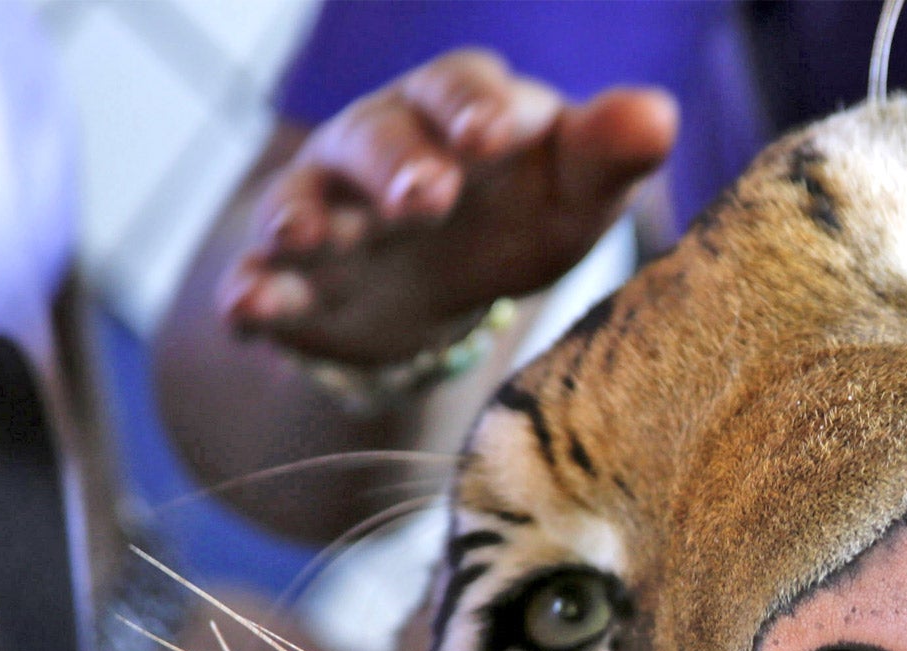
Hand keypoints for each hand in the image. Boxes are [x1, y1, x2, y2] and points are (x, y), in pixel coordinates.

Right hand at [222, 51, 677, 364]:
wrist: (440, 283)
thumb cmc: (520, 215)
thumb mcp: (572, 192)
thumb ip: (608, 153)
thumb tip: (659, 114)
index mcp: (458, 112)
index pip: (461, 88)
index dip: (472, 107)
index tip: (491, 136)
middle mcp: (380, 143)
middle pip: (377, 135)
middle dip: (394, 163)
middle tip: (424, 199)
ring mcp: (328, 208)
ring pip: (304, 196)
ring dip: (301, 212)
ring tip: (305, 235)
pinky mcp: (294, 280)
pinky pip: (260, 277)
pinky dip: (252, 291)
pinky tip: (246, 307)